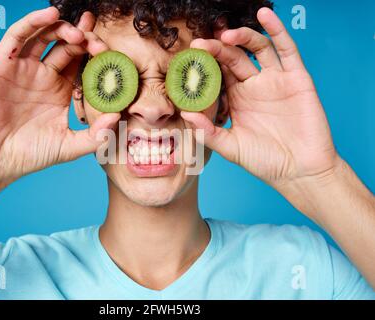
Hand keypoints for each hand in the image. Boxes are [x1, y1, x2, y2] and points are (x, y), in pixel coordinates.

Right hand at [0, 7, 118, 182]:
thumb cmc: (29, 154)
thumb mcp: (69, 146)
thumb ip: (95, 135)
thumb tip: (118, 117)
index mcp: (59, 90)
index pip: (81, 63)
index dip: (94, 53)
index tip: (109, 50)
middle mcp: (43, 76)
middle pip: (66, 46)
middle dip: (84, 38)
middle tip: (98, 40)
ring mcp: (23, 68)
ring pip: (44, 37)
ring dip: (62, 29)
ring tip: (79, 33)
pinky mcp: (2, 64)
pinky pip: (18, 37)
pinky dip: (33, 22)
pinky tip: (51, 15)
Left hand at [182, 7, 338, 187]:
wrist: (300, 171)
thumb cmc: (265, 161)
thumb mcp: (231, 147)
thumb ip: (208, 132)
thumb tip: (185, 114)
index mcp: (236, 99)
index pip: (217, 74)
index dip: (204, 64)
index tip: (188, 57)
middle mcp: (254, 86)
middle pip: (233, 58)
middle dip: (216, 49)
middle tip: (200, 44)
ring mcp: (275, 80)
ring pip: (257, 48)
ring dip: (242, 37)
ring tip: (226, 35)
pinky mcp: (297, 78)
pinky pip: (287, 49)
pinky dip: (278, 31)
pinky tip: (265, 16)